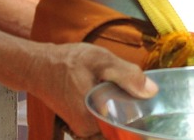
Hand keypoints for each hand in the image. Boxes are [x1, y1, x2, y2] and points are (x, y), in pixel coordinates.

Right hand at [31, 42, 156, 137]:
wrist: (39, 66)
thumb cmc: (67, 62)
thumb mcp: (101, 60)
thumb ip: (126, 75)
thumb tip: (151, 91)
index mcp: (93, 121)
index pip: (125, 135)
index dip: (142, 128)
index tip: (154, 120)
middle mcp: (87, 131)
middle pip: (120, 133)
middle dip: (135, 122)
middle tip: (149, 108)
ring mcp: (83, 129)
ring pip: (112, 129)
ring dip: (125, 118)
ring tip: (136, 102)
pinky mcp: (82, 123)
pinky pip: (105, 125)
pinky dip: (114, 115)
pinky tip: (121, 100)